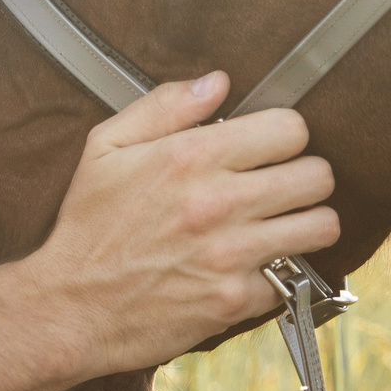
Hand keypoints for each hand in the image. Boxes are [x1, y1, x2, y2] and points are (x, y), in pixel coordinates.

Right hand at [25, 71, 338, 381]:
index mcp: (192, 157)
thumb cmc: (87, 226)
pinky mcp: (235, 300)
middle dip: (305, 175)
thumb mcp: (106, 147)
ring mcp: (231, 254)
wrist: (70, 308)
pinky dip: (275, 274)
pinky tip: (252, 266)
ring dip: (307, 222)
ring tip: (284, 223)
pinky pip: (288, 279)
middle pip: (318, 175)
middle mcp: (219, 203)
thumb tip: (217, 83)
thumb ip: (164, 106)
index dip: (285, 134)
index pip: (290, 129)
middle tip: (283, 185)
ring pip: (321, 226)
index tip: (270, 147)